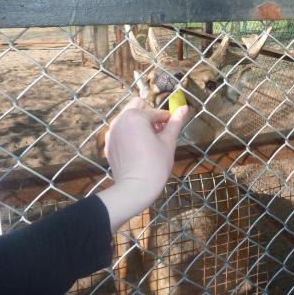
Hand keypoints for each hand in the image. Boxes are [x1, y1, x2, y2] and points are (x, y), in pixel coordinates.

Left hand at [97, 98, 188, 231]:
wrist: (135, 189)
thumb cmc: (155, 164)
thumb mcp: (169, 141)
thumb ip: (175, 122)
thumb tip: (185, 107)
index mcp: (135, 116)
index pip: (156, 111)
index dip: (167, 120)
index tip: (170, 130)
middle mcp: (120, 120)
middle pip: (137, 105)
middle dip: (149, 113)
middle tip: (158, 131)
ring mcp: (112, 132)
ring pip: (127, 117)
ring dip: (139, 122)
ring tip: (148, 141)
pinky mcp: (109, 144)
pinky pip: (120, 131)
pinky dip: (129, 133)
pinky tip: (137, 149)